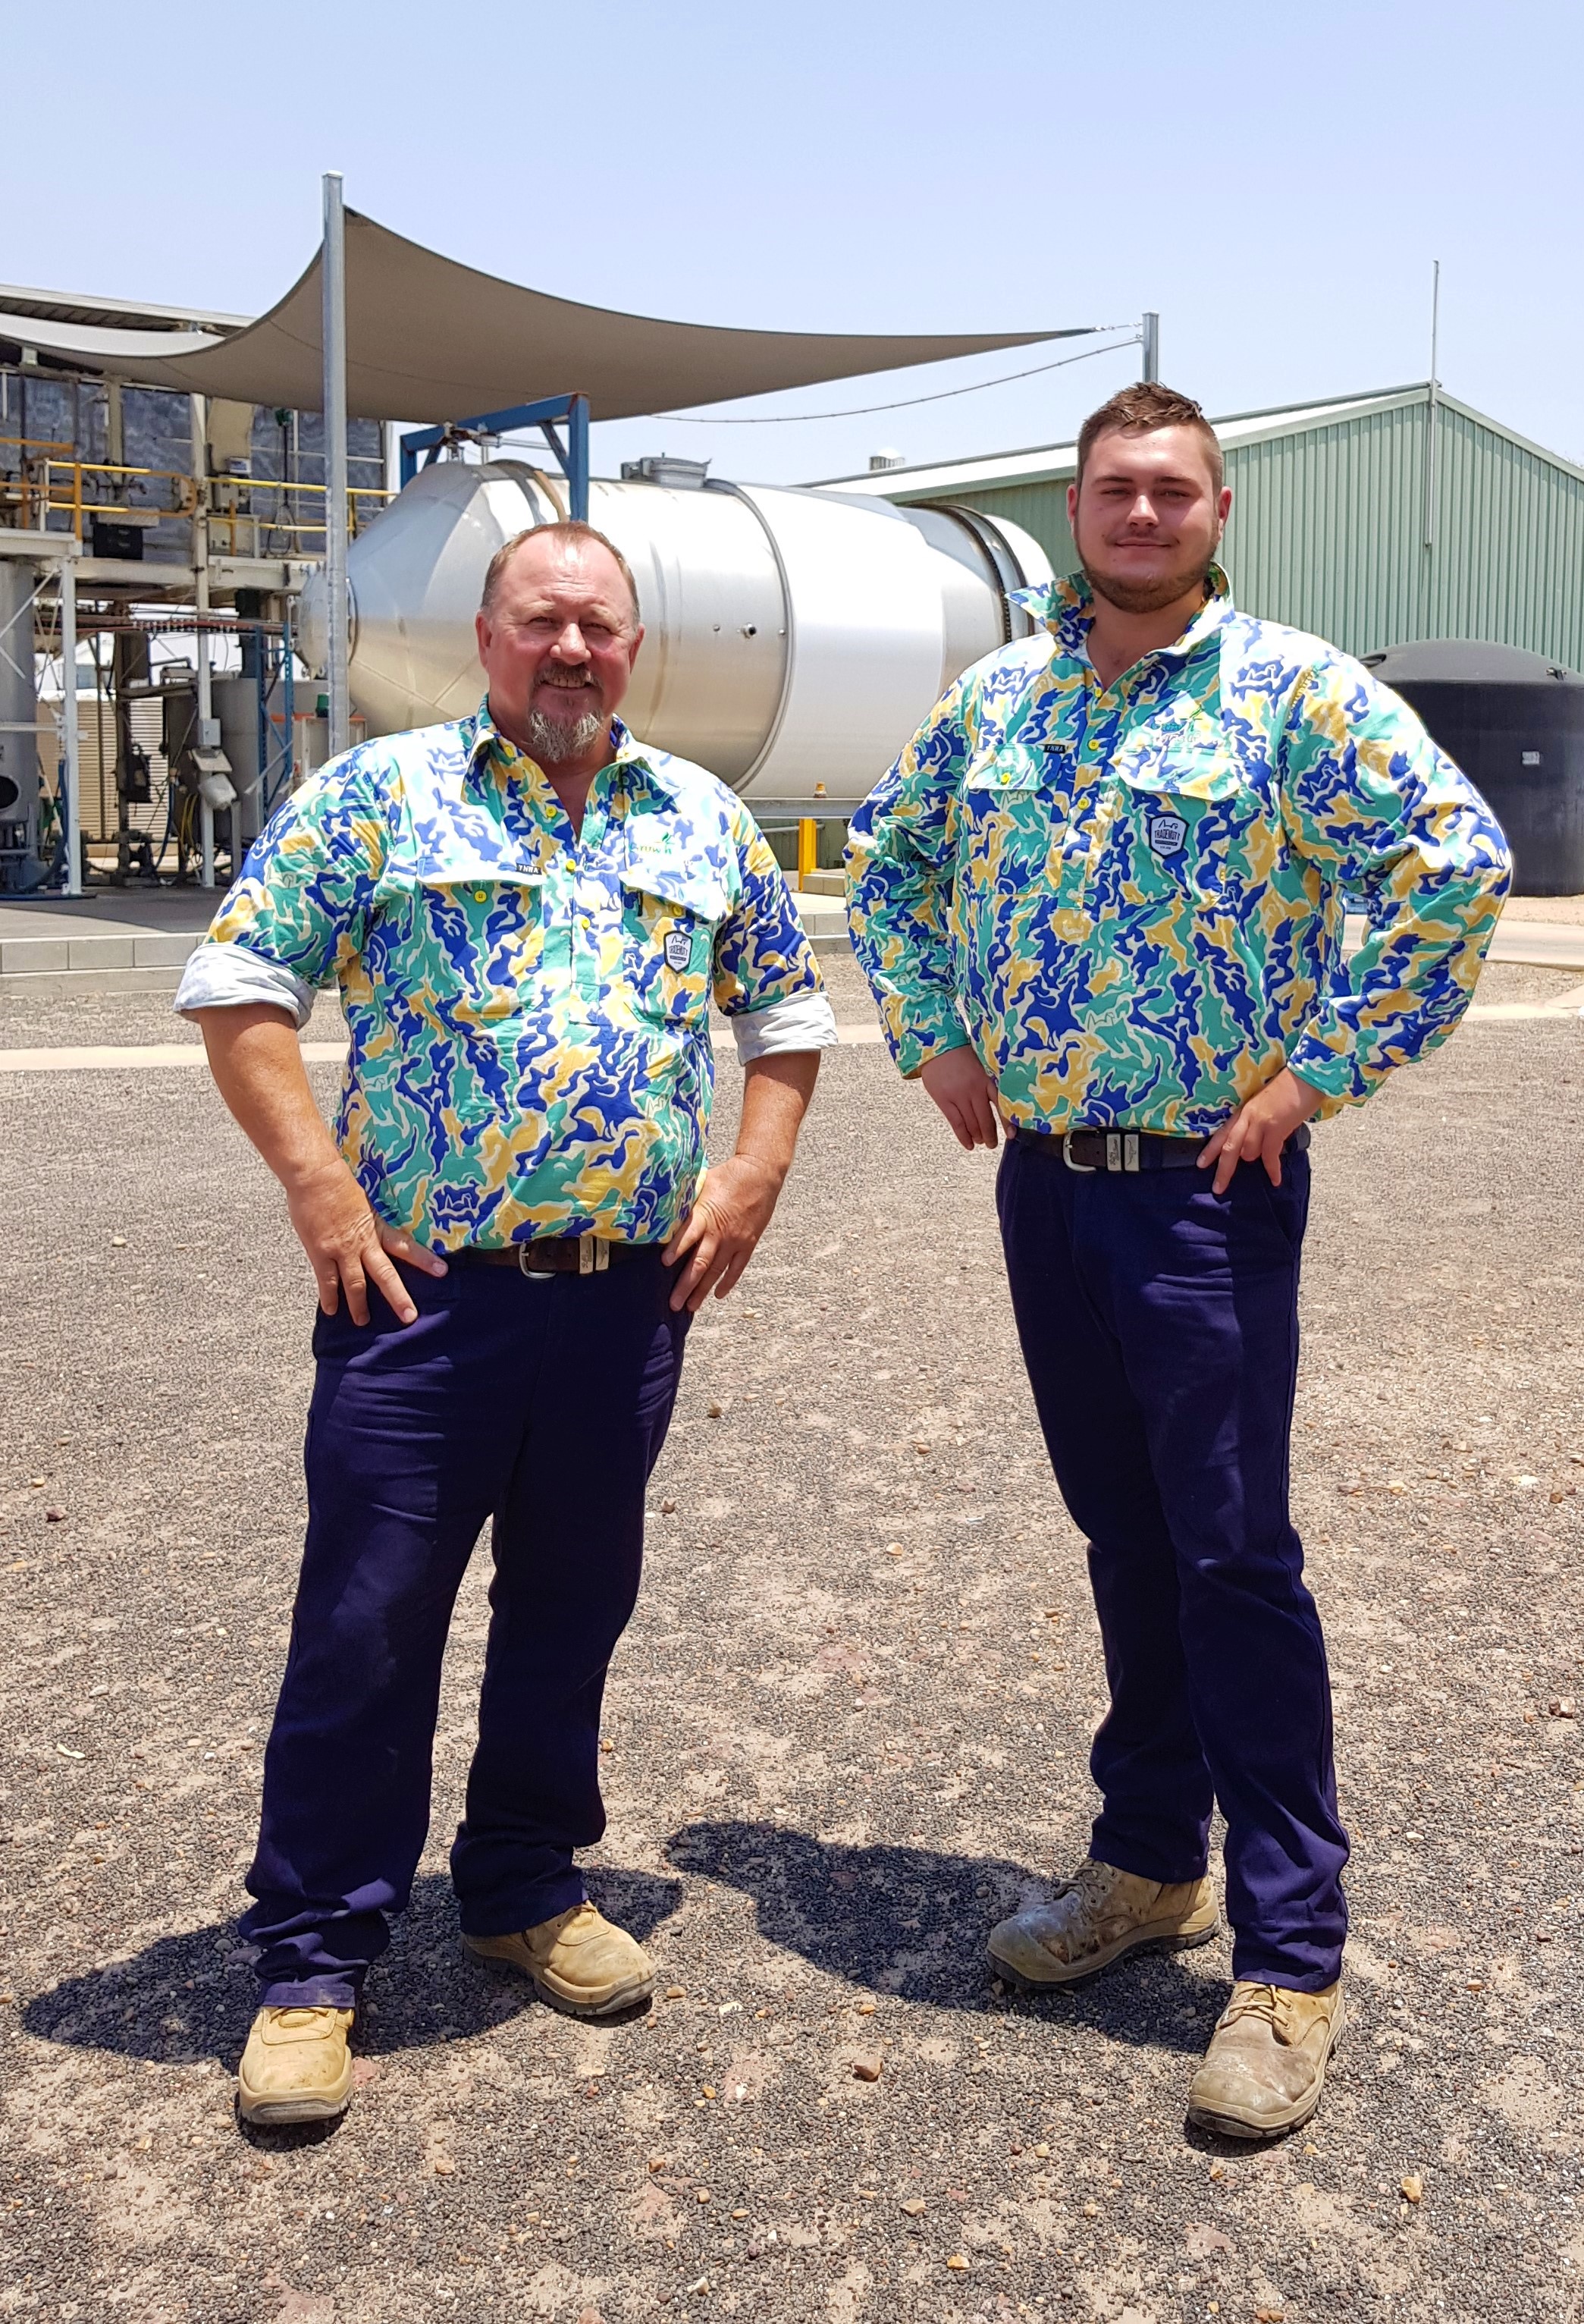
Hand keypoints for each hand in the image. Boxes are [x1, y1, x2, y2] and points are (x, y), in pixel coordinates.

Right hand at [285, 1157, 447, 1324]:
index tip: (442, 1271)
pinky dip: (329, 1297)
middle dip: (397, 1297)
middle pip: (384, 1274)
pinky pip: (326, 1281)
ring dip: (359, 1305)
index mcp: (376, 1227)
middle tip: (409, 1316)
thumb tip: (374, 1230)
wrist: (314, 1176)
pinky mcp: (320, 1253)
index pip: (405, 1246)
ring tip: (362, 1322)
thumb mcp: (364, 1202)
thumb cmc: (338, 1183)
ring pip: (354, 1283)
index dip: (424, 1259)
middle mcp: (362, 1243)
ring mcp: (340, 1250)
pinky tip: (331, 1311)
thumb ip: (369, 1221)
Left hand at [662, 1154, 783, 1312]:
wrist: (760, 1174)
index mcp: (705, 1215)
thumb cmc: (726, 1176)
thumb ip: (685, 1201)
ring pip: (717, 1271)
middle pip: (700, 1263)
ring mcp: (735, 1241)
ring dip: (702, 1290)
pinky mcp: (748, 1244)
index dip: (675, 1249)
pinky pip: (737, 1268)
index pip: (688, 1235)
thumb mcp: (701, 1184)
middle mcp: (719, 1232)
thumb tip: (661, 1209)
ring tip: (691, 1307)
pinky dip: (727, 1282)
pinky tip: (718, 1295)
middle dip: (686, 1285)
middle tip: (673, 1304)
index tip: (663, 1264)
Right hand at [920, 1047, 999, 1150]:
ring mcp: (958, 1095)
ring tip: (980, 1142)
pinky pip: (956, 1123)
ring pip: (971, 1123)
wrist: (938, 1047)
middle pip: (985, 1118)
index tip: (1011, 1135)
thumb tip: (1002, 1102)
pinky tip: (968, 1145)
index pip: (1000, 1105)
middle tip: (992, 1144)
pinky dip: (963, 1136)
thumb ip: (989, 1082)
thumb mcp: (981, 1065)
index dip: (1007, 1121)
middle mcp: (974, 1089)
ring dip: (977, 1136)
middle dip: (990, 1135)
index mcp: (986, 1079)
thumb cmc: (962, 1056)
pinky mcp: (944, 1100)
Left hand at [1197, 1066, 1322, 1194]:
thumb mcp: (1265, 1106)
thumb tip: (1256, 1144)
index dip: (1210, 1150)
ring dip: (1256, 1160)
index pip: (1222, 1133)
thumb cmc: (1289, 1089)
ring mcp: (1260, 1122)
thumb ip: (1257, 1123)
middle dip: (1223, 1170)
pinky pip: (1269, 1155)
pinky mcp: (1275, 1127)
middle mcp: (1247, 1117)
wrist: (1306, 1076)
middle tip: (1218, 1188)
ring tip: (1267, 1163)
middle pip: (1228, 1148)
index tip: (1200, 1164)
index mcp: (1243, 1111)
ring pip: (1248, 1153)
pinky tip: (1275, 1181)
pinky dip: (1272, 1170)